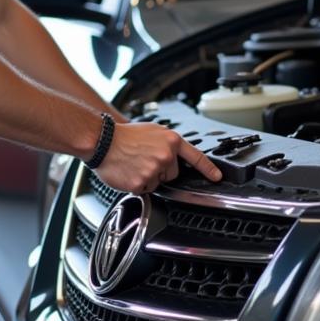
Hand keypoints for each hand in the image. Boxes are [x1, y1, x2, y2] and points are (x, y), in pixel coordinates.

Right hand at [94, 121, 221, 193]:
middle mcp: (165, 155)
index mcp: (171, 140)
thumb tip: (174, 155)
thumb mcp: (152, 130)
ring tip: (135, 164)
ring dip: (148, 177)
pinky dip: (137, 184)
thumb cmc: (124, 135)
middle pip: (173, 173)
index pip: (195, 157)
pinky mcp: (141, 182)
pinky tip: (129, 172)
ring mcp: (154, 170)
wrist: (102, 141)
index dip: (208, 168)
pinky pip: (144, 190)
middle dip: (161, 170)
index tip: (216, 177)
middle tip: (144, 159)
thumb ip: (167, 143)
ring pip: (158, 183)